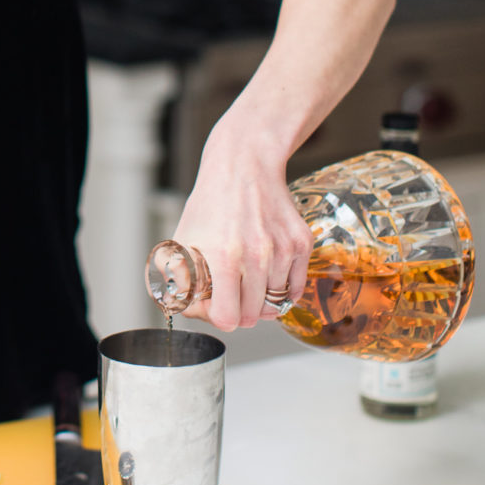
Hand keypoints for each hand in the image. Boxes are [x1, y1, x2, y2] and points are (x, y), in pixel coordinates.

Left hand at [171, 133, 311, 331]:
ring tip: (247, 276)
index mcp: (223, 256)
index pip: (227, 318)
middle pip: (252, 316)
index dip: (218, 316)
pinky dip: (282, 289)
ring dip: (260, 298)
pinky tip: (267, 273)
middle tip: (230, 292)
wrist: (244, 165)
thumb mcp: (184, 238)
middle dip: (238, 310)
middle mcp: (256, 255)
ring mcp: (282, 250)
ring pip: (274, 304)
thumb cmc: (211, 203)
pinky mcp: (301, 243)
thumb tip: (191, 311)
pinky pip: (295, 289)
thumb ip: (183, 279)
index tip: (214, 304)